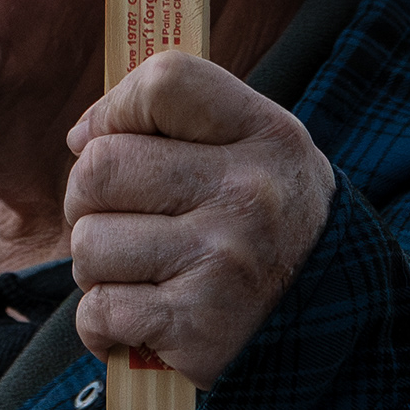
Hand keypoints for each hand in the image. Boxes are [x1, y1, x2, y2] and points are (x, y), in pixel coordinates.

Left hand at [62, 52, 334, 389]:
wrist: (327, 318)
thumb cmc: (265, 220)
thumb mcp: (255, 147)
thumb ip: (178, 120)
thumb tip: (82, 136)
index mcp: (264, 133)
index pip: (163, 81)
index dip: (117, 108)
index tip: (115, 138)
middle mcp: (247, 193)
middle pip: (100, 167)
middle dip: (88, 198)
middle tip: (118, 216)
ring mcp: (222, 262)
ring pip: (89, 244)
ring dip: (96, 266)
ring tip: (141, 272)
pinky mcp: (196, 327)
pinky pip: (97, 311)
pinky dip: (102, 323)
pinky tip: (140, 319)